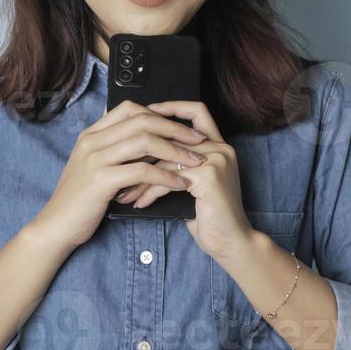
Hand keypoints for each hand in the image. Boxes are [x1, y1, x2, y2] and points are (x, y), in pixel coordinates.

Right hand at [31, 98, 211, 250]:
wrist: (56, 226)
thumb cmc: (80, 199)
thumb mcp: (93, 166)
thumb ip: (113, 149)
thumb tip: (144, 138)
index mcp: (92, 134)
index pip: (131, 109)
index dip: (161, 114)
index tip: (184, 127)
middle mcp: (92, 140)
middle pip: (143, 120)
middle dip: (176, 128)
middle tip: (199, 140)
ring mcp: (95, 158)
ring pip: (145, 141)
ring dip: (176, 151)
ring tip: (196, 162)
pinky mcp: (101, 179)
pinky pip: (142, 170)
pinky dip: (166, 175)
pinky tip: (179, 183)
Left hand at [127, 99, 254, 262]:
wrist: (231, 242)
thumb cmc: (209, 216)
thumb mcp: (193, 184)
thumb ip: (179, 164)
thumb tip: (143, 154)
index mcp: (218, 145)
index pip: (196, 111)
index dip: (171, 107)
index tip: (144, 113)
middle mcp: (220, 148)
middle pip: (172, 136)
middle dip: (142, 151)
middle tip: (119, 161)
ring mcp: (216, 160)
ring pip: (166, 159)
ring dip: (140, 176)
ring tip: (124, 190)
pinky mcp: (209, 177)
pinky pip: (169, 178)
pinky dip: (150, 191)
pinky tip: (140, 203)